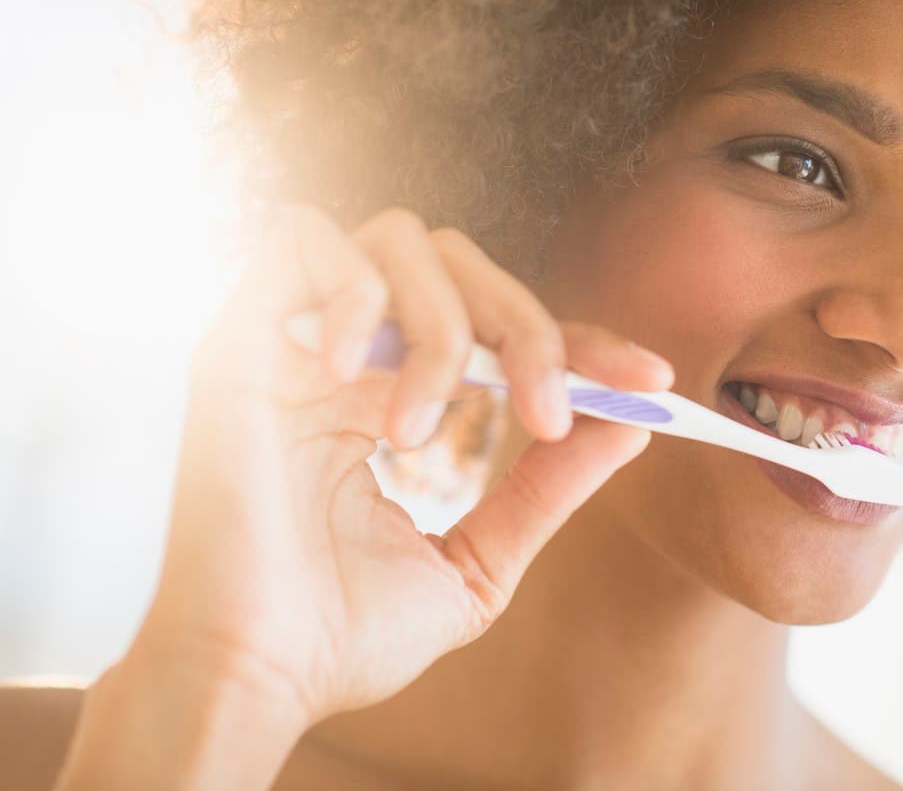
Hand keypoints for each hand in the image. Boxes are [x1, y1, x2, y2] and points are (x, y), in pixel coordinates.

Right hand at [137, 205, 672, 727]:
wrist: (255, 679)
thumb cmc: (344, 633)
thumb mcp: (477, 560)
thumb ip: (546, 490)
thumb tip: (630, 427)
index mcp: (391, 397)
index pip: (501, 329)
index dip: (579, 340)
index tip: (651, 381)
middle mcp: (346, 355)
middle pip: (459, 263)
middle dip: (526, 328)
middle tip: (546, 415)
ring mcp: (292, 339)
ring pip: (395, 240)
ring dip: (438, 326)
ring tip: (415, 433)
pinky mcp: (236, 335)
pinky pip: (297, 238)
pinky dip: (348, 292)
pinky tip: (347, 375)